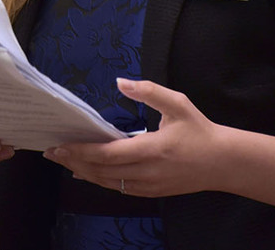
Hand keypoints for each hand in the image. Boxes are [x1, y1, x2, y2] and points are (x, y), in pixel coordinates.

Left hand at [42, 78, 227, 197]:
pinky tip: (87, 172)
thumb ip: (148, 91)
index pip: (107, 154)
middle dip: (74, 161)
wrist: (223, 163)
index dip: (81, 151)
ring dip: (83, 172)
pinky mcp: (151, 192)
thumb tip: (121, 81)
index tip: (60, 145)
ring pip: (108, 183)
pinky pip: (119, 188)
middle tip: (51, 151)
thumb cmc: (199, 130)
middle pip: (101, 171)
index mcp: (152, 149)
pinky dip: (99, 180)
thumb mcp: (177, 103)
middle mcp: (147, 172)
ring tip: (63, 160)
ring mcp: (148, 186)